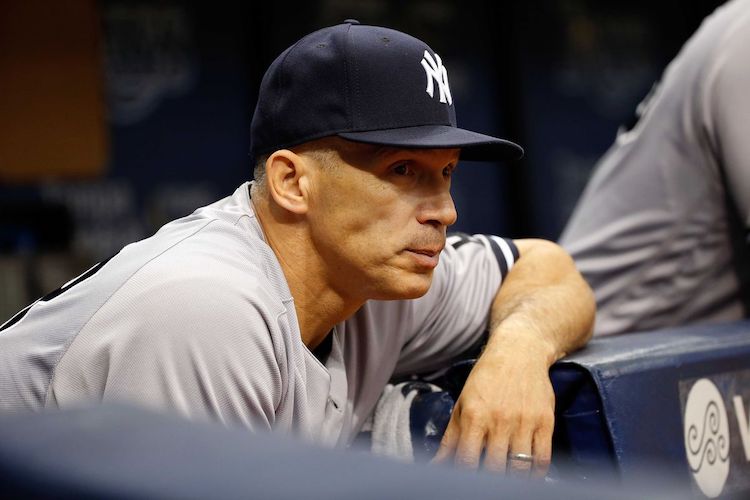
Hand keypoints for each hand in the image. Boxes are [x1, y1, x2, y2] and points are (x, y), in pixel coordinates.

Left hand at [432, 335, 555, 477]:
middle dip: (489, 479)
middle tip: (487, 479)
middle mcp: (500, 420)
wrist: (519, 351)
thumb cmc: (486, 379)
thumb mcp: (462, 404)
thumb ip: (451, 438)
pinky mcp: (545, 421)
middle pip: (495, 468)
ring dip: (512, 479)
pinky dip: (535, 474)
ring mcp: (524, 421)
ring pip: (520, 468)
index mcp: (475, 416)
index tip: (465, 480)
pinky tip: (527, 475)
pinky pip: (543, 459)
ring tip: (506, 478)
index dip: (465, 476)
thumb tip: (436, 465)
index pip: (467, 460)